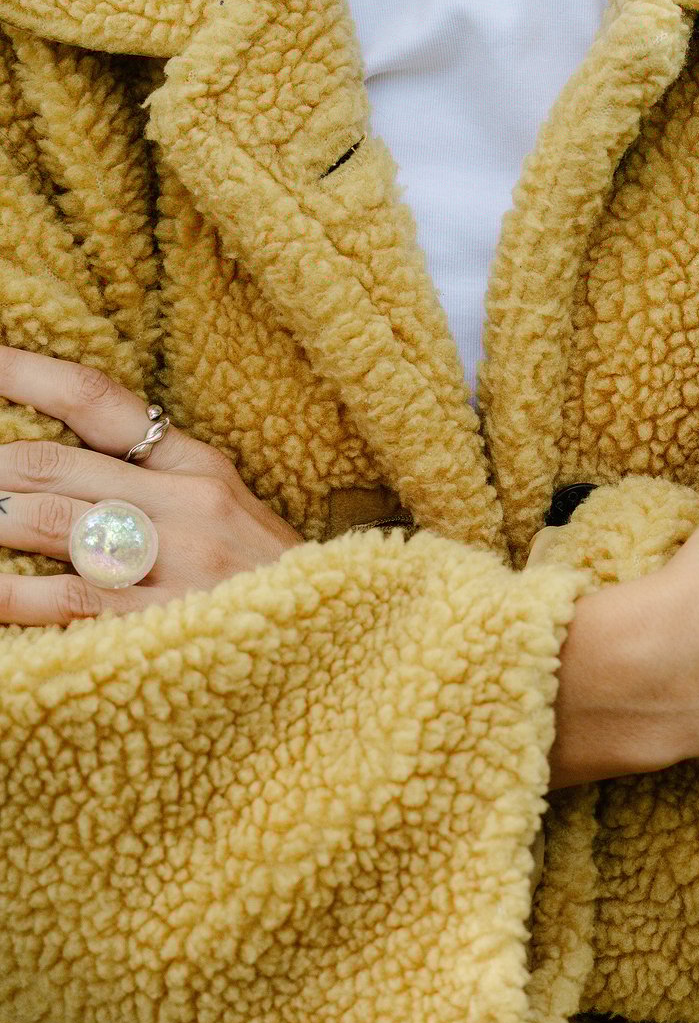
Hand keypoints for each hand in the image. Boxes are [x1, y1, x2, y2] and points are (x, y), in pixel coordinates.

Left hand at [0, 346, 303, 623]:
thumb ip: (154, 484)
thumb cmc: (269, 586)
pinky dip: (10, 593)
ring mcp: (174, 565)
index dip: (26, 373)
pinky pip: (62, 601)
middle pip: (54, 464)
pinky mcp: (161, 626)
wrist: (341, 648)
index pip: (98, 400)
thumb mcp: (228, 514)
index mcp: (200, 466)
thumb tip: (58, 470)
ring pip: (49, 524)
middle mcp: (186, 505)